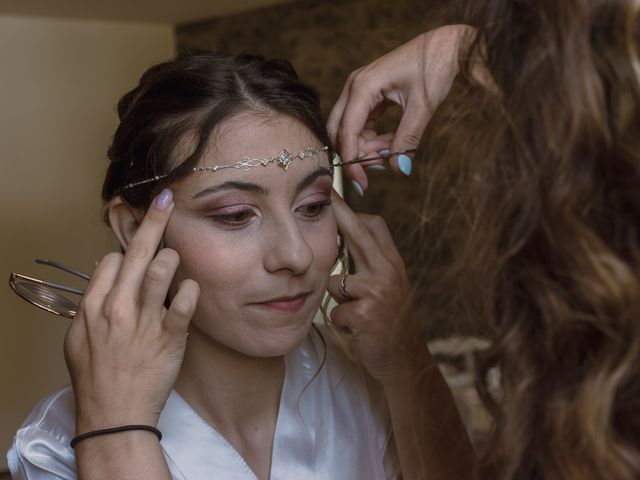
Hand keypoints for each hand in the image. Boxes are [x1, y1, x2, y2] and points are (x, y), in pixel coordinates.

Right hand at [64, 189, 199, 432]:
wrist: (113, 414)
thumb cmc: (96, 377)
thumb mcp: (79, 339)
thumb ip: (94, 305)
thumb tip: (110, 276)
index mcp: (93, 306)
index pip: (111, 260)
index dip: (126, 253)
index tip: (136, 254)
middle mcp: (117, 308)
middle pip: (134, 252)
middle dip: (154, 220)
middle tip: (167, 198)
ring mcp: (144, 322)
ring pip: (160, 270)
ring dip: (173, 257)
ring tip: (178, 257)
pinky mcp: (170, 337)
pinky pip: (185, 303)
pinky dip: (192, 291)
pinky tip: (193, 289)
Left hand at [326, 191, 426, 384]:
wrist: (405, 360)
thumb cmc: (390, 323)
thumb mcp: (390, 287)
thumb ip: (372, 264)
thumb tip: (348, 238)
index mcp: (393, 263)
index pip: (374, 226)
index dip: (352, 212)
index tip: (334, 197)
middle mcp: (388, 271)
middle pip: (358, 233)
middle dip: (338, 214)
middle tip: (323, 196)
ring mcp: (376, 291)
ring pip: (334, 280)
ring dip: (337, 298)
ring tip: (353, 312)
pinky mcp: (363, 313)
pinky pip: (335, 309)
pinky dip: (340, 321)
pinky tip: (355, 330)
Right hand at [327, 25, 473, 190]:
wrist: (446, 46)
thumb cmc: (434, 67)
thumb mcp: (423, 107)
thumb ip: (408, 139)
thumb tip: (399, 169)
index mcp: (363, 86)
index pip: (347, 132)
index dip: (352, 161)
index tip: (362, 185)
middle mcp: (355, 87)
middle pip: (340, 132)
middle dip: (356, 155)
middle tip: (381, 168)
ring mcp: (359, 90)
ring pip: (349, 130)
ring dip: (366, 147)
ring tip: (393, 149)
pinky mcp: (368, 95)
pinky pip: (361, 124)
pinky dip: (372, 138)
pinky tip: (391, 141)